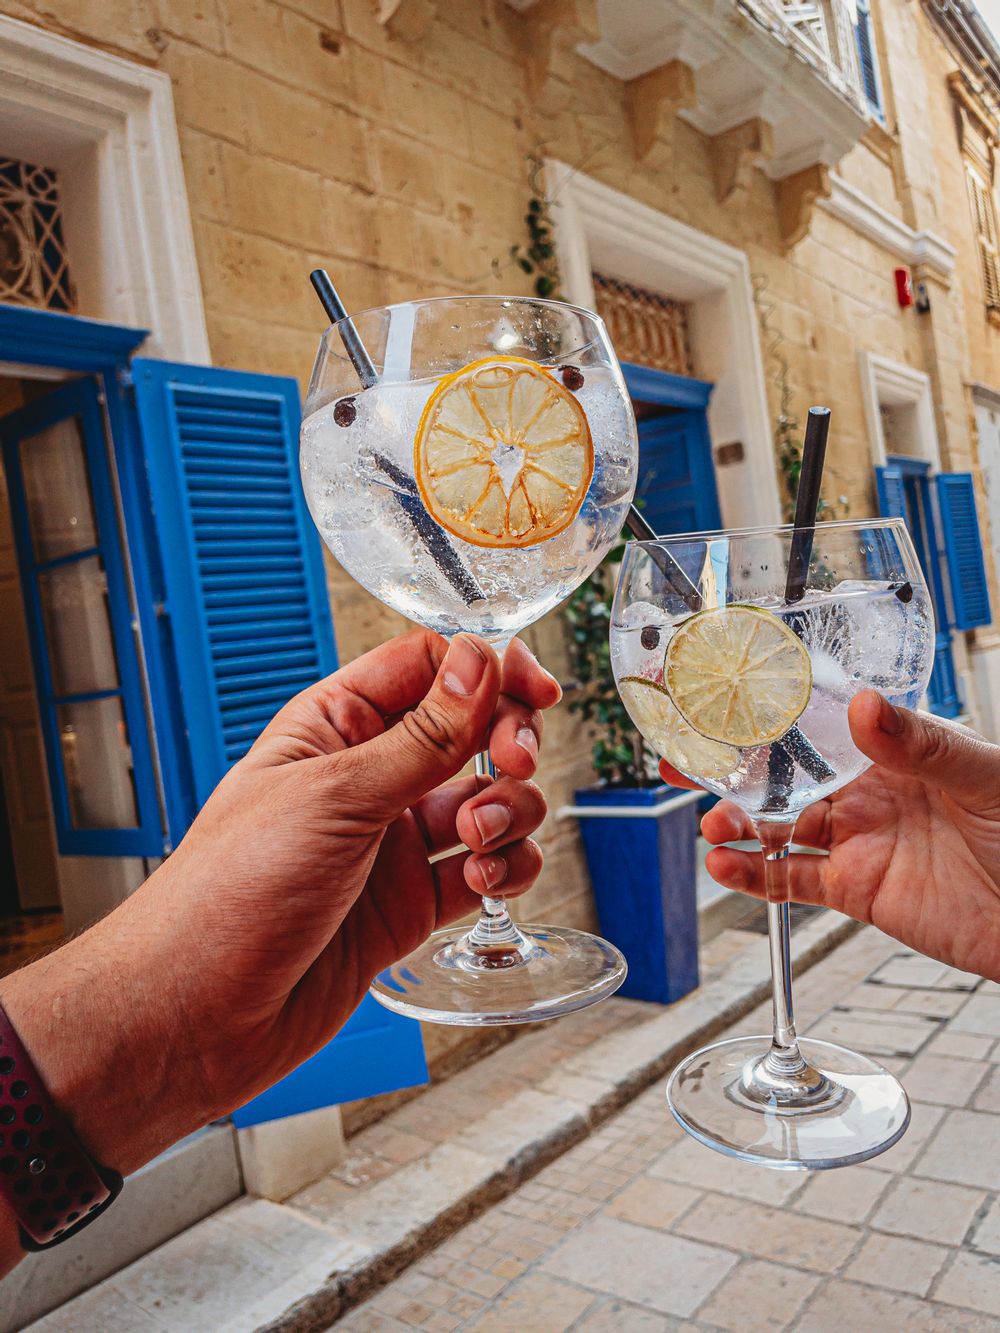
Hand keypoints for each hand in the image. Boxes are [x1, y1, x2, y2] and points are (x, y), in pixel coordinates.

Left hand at [0, 630, 557, 1187]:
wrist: (198, 1016)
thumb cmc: (228, 895)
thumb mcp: (333, 798)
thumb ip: (420, 737)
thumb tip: (479, 665)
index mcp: (333, 728)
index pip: (428, 669)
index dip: (485, 671)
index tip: (531, 689)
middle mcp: (368, 778)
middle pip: (470, 730)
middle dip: (505, 740)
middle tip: (513, 762)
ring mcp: (393, 843)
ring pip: (489, 800)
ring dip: (507, 809)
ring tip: (476, 836)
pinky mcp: (411, 904)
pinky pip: (486, 867)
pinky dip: (505, 867)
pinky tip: (483, 878)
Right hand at [660, 690, 999, 981]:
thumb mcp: (983, 776)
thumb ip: (923, 745)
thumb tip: (867, 706)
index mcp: (893, 749)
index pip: (818, 725)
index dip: (768, 718)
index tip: (722, 707)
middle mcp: (866, 789)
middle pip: (784, 776)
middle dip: (733, 771)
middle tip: (685, 767)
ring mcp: (857, 840)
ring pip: (777, 828)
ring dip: (737, 826)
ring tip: (712, 826)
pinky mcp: (854, 890)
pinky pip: (792, 881)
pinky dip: (753, 877)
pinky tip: (725, 867)